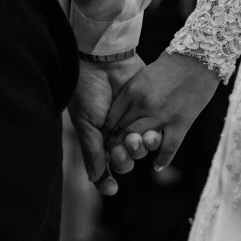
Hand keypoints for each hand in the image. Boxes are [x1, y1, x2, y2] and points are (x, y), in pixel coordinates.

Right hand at [67, 56, 144, 195]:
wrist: (101, 60)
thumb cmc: (87, 91)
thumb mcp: (86, 123)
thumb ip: (92, 152)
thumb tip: (96, 180)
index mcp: (98, 138)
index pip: (107, 165)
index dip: (110, 173)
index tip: (112, 180)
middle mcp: (116, 133)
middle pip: (127, 159)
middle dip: (127, 156)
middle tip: (125, 143)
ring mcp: (133, 122)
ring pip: (142, 148)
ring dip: (141, 148)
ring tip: (141, 137)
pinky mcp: (148, 110)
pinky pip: (154, 130)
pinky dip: (154, 138)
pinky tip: (153, 137)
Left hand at [104, 52, 220, 170]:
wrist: (200, 56)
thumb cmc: (173, 63)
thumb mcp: (145, 75)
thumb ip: (134, 92)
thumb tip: (124, 110)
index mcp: (132, 90)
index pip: (112, 118)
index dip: (106, 131)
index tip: (104, 139)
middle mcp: (143, 104)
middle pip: (121, 131)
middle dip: (115, 144)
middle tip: (111, 154)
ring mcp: (162, 115)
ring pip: (139, 141)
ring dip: (133, 152)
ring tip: (129, 158)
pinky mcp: (181, 122)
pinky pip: (168, 147)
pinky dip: (161, 159)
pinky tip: (157, 165)